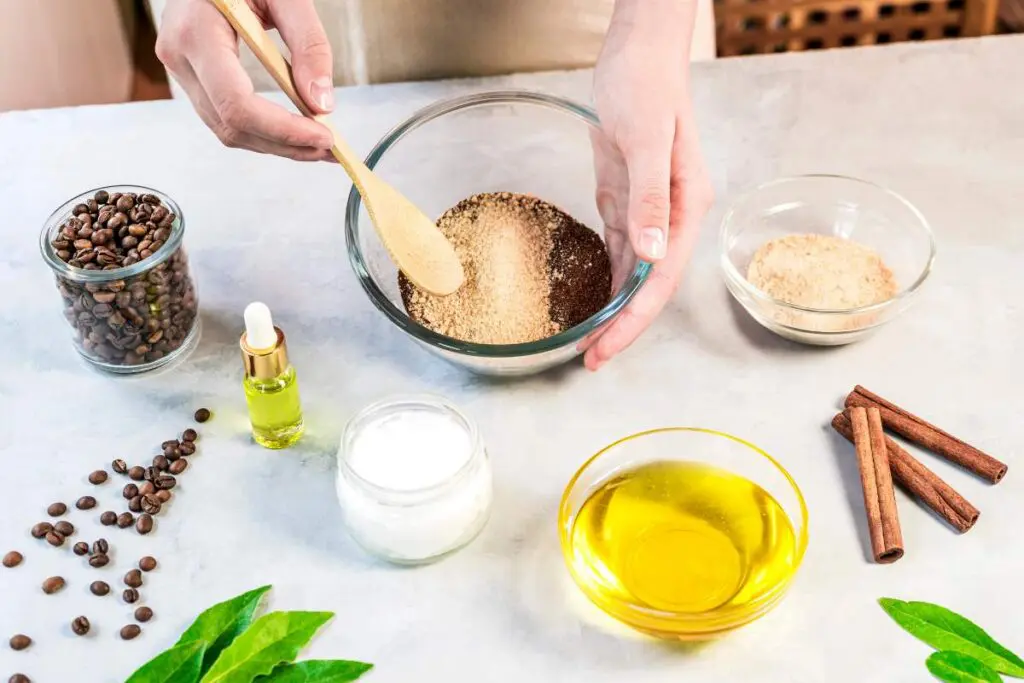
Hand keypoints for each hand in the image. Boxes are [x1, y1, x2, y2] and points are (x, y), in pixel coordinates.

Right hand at [156, 0, 335, 160]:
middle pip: (233, 125)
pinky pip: (225, 117)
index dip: (283, 129)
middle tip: (330, 148)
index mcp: (196, 31)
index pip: (237, 104)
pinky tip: (294, 131)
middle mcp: (180, 55)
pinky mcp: (191, 76)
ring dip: (277, 144)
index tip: (324, 136)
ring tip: (318, 144)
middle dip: (286, 144)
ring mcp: (181, 69)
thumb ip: (308, 44)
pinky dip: (263, 131)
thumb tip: (322, 103)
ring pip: (228, 129)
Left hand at [584, 0, 713, 369]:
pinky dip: (608, 277)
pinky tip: (594, 298)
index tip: (605, 349)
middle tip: (590, 359)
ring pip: (635, 273)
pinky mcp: (628, 198)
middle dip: (623, 326)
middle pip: (650, 286)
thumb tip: (653, 254)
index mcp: (687, 207)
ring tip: (588, 342)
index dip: (634, 321)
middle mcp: (673, 217)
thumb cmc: (647, 86)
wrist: (638, 52)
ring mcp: (651, 209)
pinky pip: (620, 248)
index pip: (661, 281)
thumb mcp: (646, 140)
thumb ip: (651, 197)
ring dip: (614, 308)